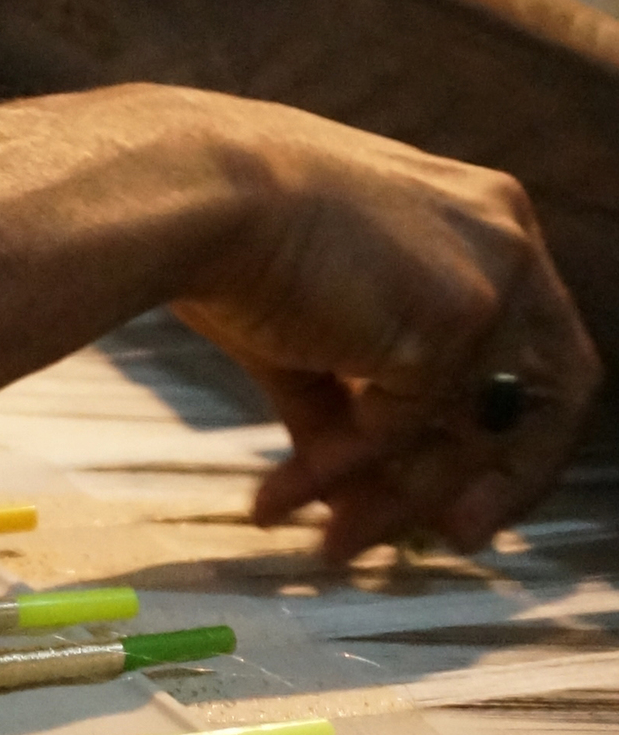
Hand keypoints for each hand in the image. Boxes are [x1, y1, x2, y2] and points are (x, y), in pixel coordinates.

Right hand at [171, 105, 600, 560]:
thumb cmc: (233, 233)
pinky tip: (282, 492)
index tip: (467, 496)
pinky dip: (343, 472)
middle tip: (444, 540)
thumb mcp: (317, 323)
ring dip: (391, 498)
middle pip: (543, 396)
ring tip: (325, 541)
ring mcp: (492, 278)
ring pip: (467, 432)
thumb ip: (356, 399)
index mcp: (483, 215)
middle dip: (495, 483)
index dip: (512, 435)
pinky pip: (404, 432)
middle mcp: (508, 238)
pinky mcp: (456, 318)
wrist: (192, 192)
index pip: (537, 347)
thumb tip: (357, 498)